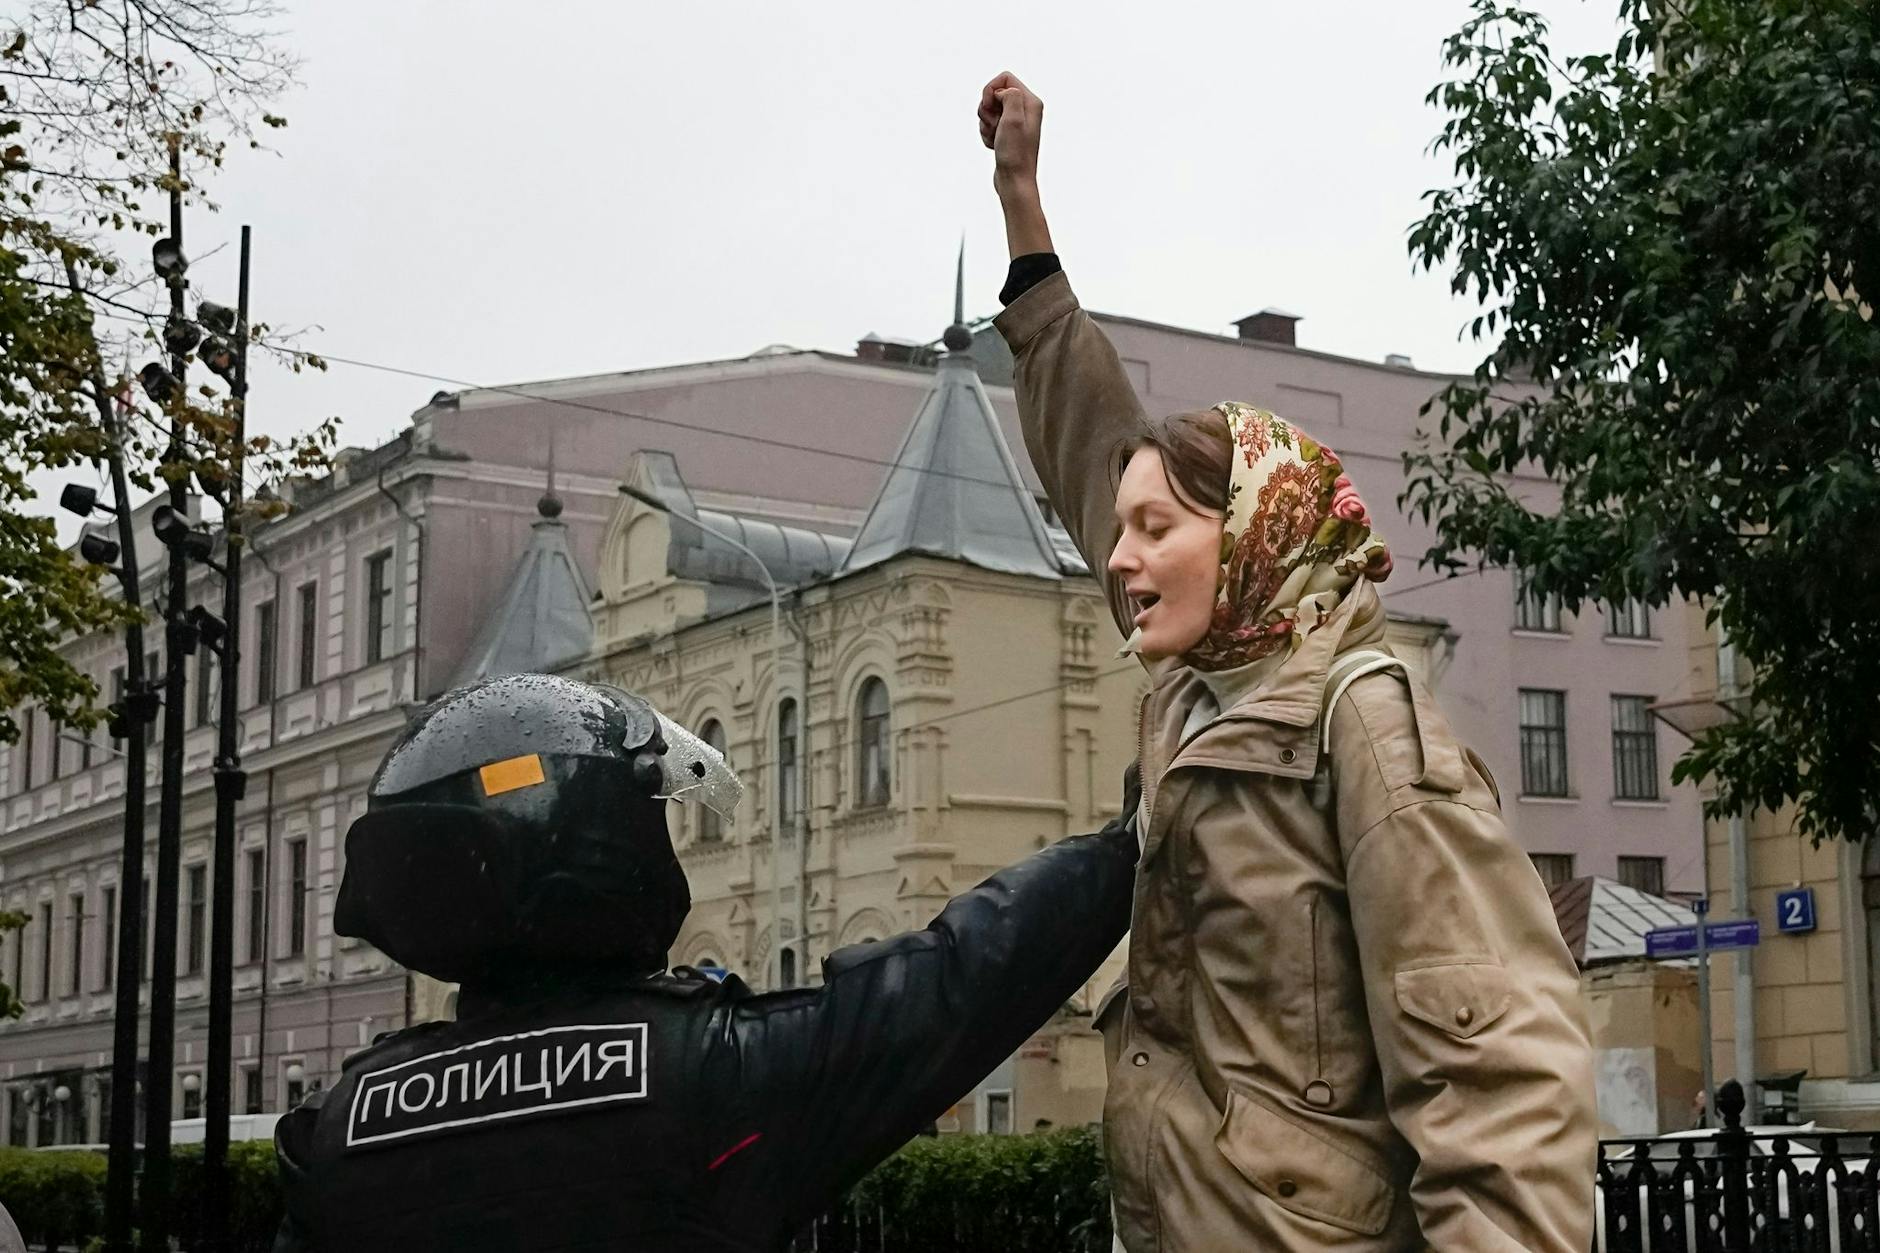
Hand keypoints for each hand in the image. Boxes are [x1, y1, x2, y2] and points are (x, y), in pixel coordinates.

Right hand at [978, 71, 1041, 195]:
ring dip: (985, 123)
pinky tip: (994, 145)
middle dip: (987, 109)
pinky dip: (986, 134)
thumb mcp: (1013, 119)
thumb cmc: (1015, 153)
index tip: (988, 105)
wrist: (1014, 181)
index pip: (1005, 78)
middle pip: (995, 93)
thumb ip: (1010, 95)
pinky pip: (989, 124)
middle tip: (994, 126)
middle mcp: (1025, 109)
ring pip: (989, 110)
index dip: (990, 89)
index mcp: (1031, 102)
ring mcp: (1016, 122)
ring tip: (995, 138)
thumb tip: (1001, 92)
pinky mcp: (1007, 133)